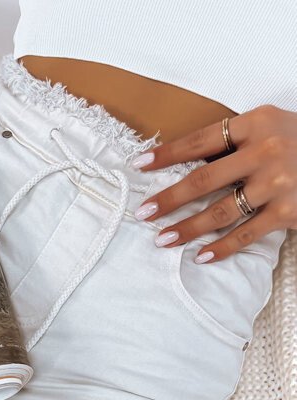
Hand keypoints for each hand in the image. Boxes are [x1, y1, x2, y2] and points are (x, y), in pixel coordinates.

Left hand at [130, 104, 296, 261]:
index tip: (140, 165)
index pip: (201, 140)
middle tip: (143, 212)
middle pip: (203, 180)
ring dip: (187, 229)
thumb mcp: (273, 127)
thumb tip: (188, 164)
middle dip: (169, 199)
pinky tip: (201, 256)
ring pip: (219, 212)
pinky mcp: (288, 211)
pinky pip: (246, 234)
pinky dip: (222, 248)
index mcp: (257, 123)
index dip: (167, 154)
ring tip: (163, 239)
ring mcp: (277, 183)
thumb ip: (237, 141)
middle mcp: (265, 150)